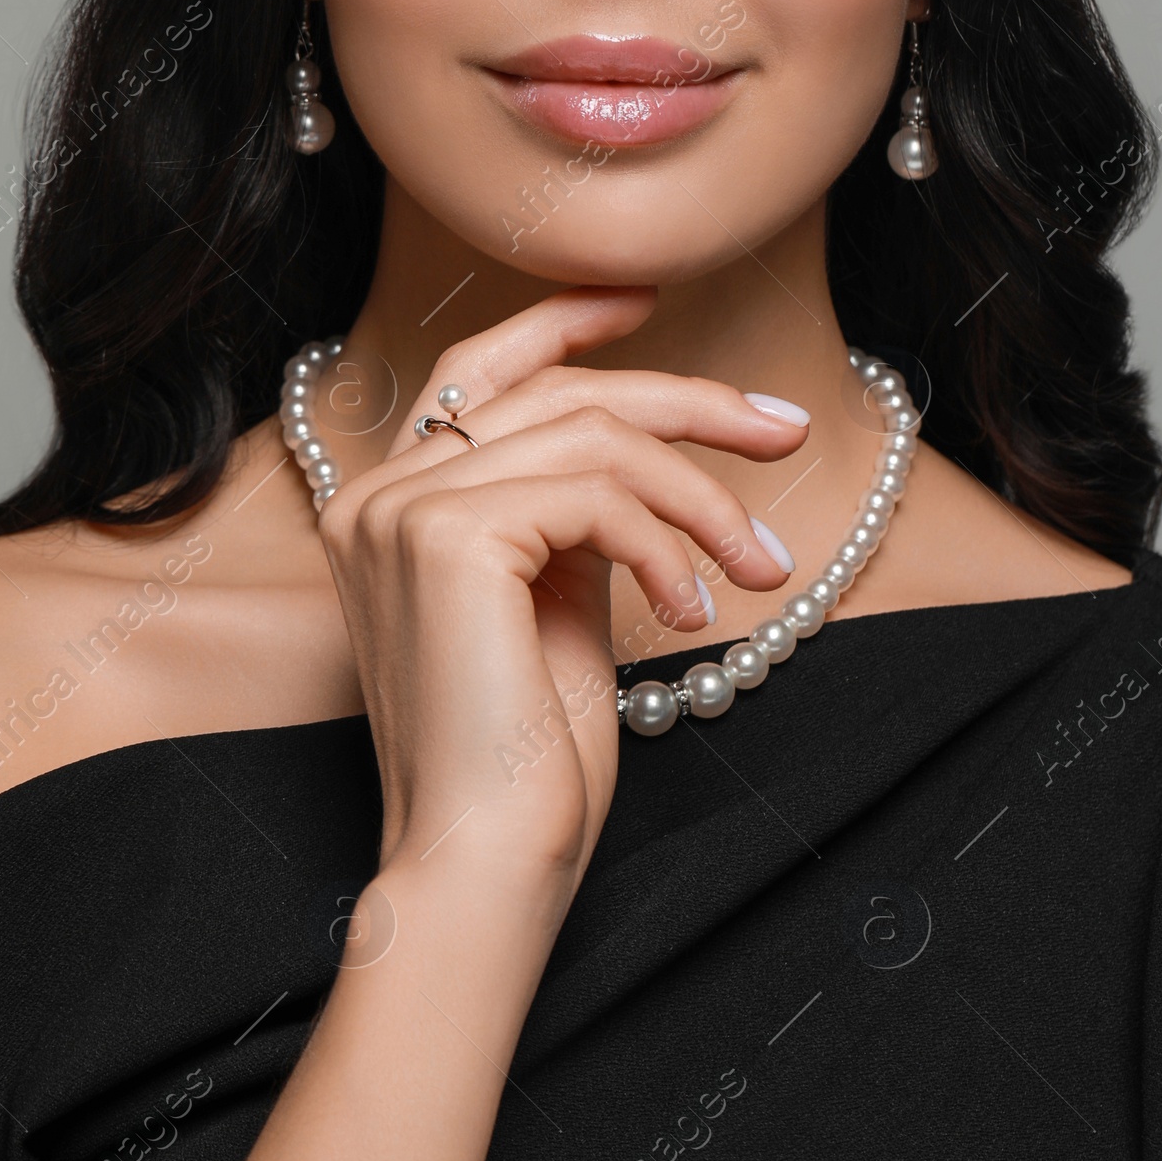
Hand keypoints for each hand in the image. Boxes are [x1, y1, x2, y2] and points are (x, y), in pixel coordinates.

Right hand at [313, 287, 803, 891]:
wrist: (487, 860)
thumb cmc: (527, 760)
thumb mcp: (557, 604)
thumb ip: (572, 518)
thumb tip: (649, 454)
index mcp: (388, 503)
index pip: (478, 367)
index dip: (564, 322)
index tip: (650, 301)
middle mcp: (377, 493)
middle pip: (560, 396)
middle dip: (687, 404)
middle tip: (784, 429)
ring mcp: (403, 510)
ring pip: (596, 442)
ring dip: (702, 499)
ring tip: (758, 569)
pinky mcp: (447, 537)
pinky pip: (601, 496)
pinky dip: (672, 545)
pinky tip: (696, 613)